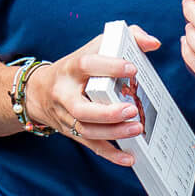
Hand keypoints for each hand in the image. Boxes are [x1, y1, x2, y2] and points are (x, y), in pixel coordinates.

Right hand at [24, 29, 164, 166]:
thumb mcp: (98, 46)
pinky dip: (111, 154)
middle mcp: (64, 93)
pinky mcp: (72, 132)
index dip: (108, 67)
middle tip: (132, 110)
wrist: (40, 91)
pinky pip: (91, 146)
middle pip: (80, 108)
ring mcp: (66, 116)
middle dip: (107, 112)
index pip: (86, 65)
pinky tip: (130, 157)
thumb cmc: (79, 66)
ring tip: (137, 129)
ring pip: (85, 130)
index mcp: (71, 68)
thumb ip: (128, 38)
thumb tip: (154, 44)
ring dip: (113, 133)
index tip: (132, 69)